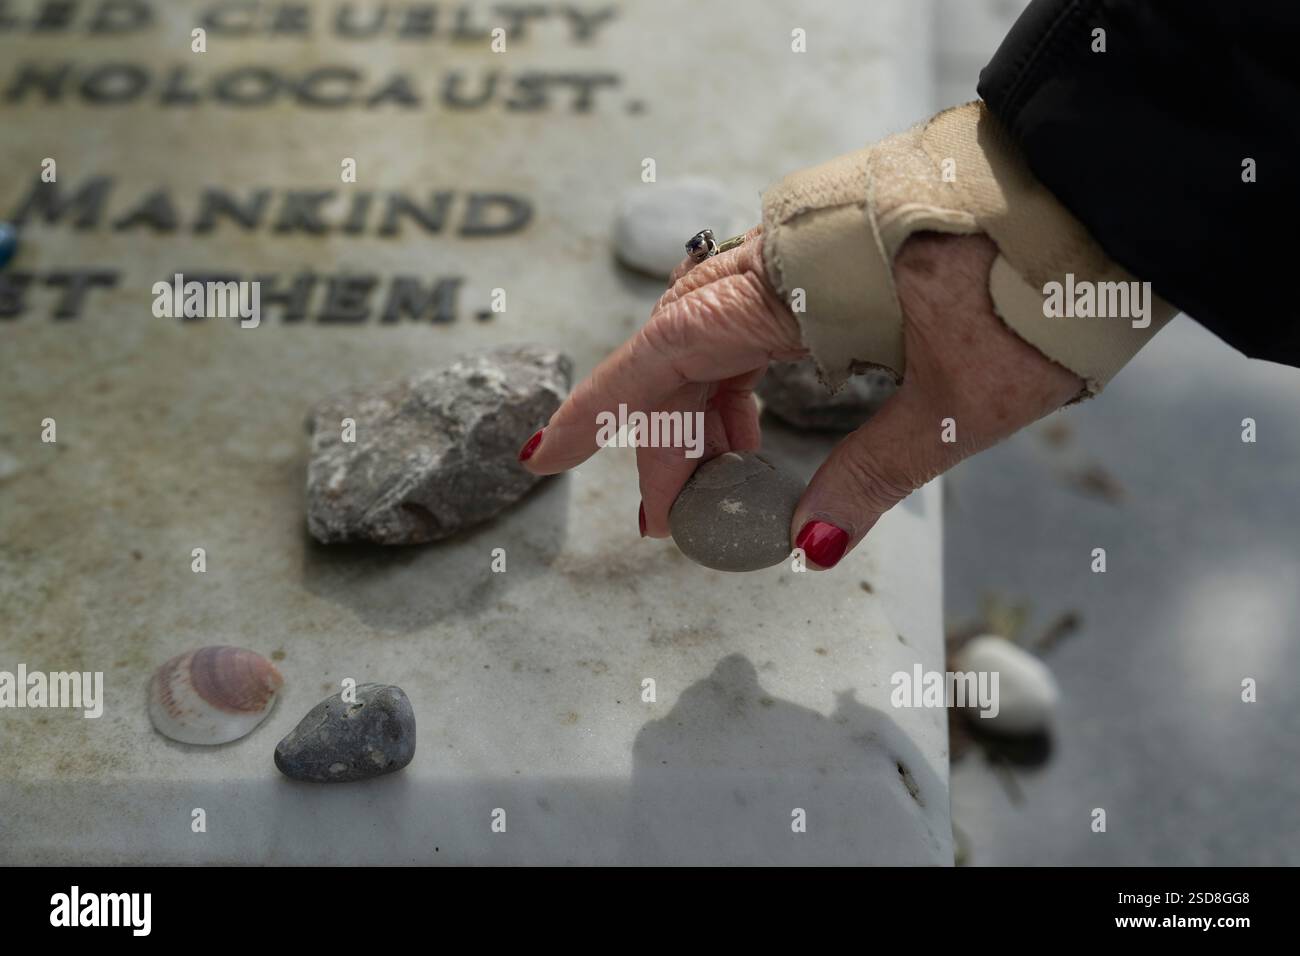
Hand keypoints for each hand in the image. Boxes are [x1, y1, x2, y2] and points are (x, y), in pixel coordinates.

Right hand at [520, 229, 1081, 568]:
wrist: (1103, 198)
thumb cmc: (1038, 296)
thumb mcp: (956, 408)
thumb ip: (871, 476)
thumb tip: (812, 548)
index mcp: (791, 286)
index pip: (663, 353)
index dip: (599, 411)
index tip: (544, 455)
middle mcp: (781, 254)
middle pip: (684, 352)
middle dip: (669, 439)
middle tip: (676, 524)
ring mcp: (806, 244)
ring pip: (719, 333)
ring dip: (709, 412)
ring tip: (726, 488)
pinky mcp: (834, 245)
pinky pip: (759, 314)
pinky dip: (748, 377)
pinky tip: (763, 424)